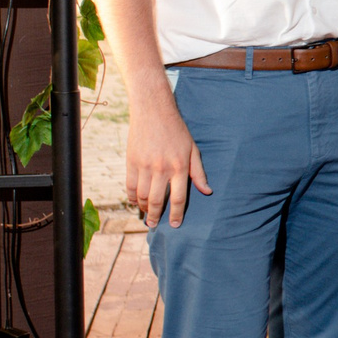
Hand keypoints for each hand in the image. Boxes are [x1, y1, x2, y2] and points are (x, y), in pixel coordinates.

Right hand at [125, 97, 208, 227]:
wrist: (154, 113)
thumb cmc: (177, 132)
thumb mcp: (193, 150)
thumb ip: (198, 172)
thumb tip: (207, 191)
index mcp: (179, 167)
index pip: (178, 197)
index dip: (176, 214)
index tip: (175, 225)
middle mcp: (161, 169)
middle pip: (156, 200)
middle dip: (156, 216)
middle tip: (155, 225)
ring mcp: (144, 166)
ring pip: (141, 195)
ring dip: (143, 208)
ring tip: (146, 214)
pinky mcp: (131, 162)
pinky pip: (129, 185)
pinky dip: (131, 197)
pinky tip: (135, 202)